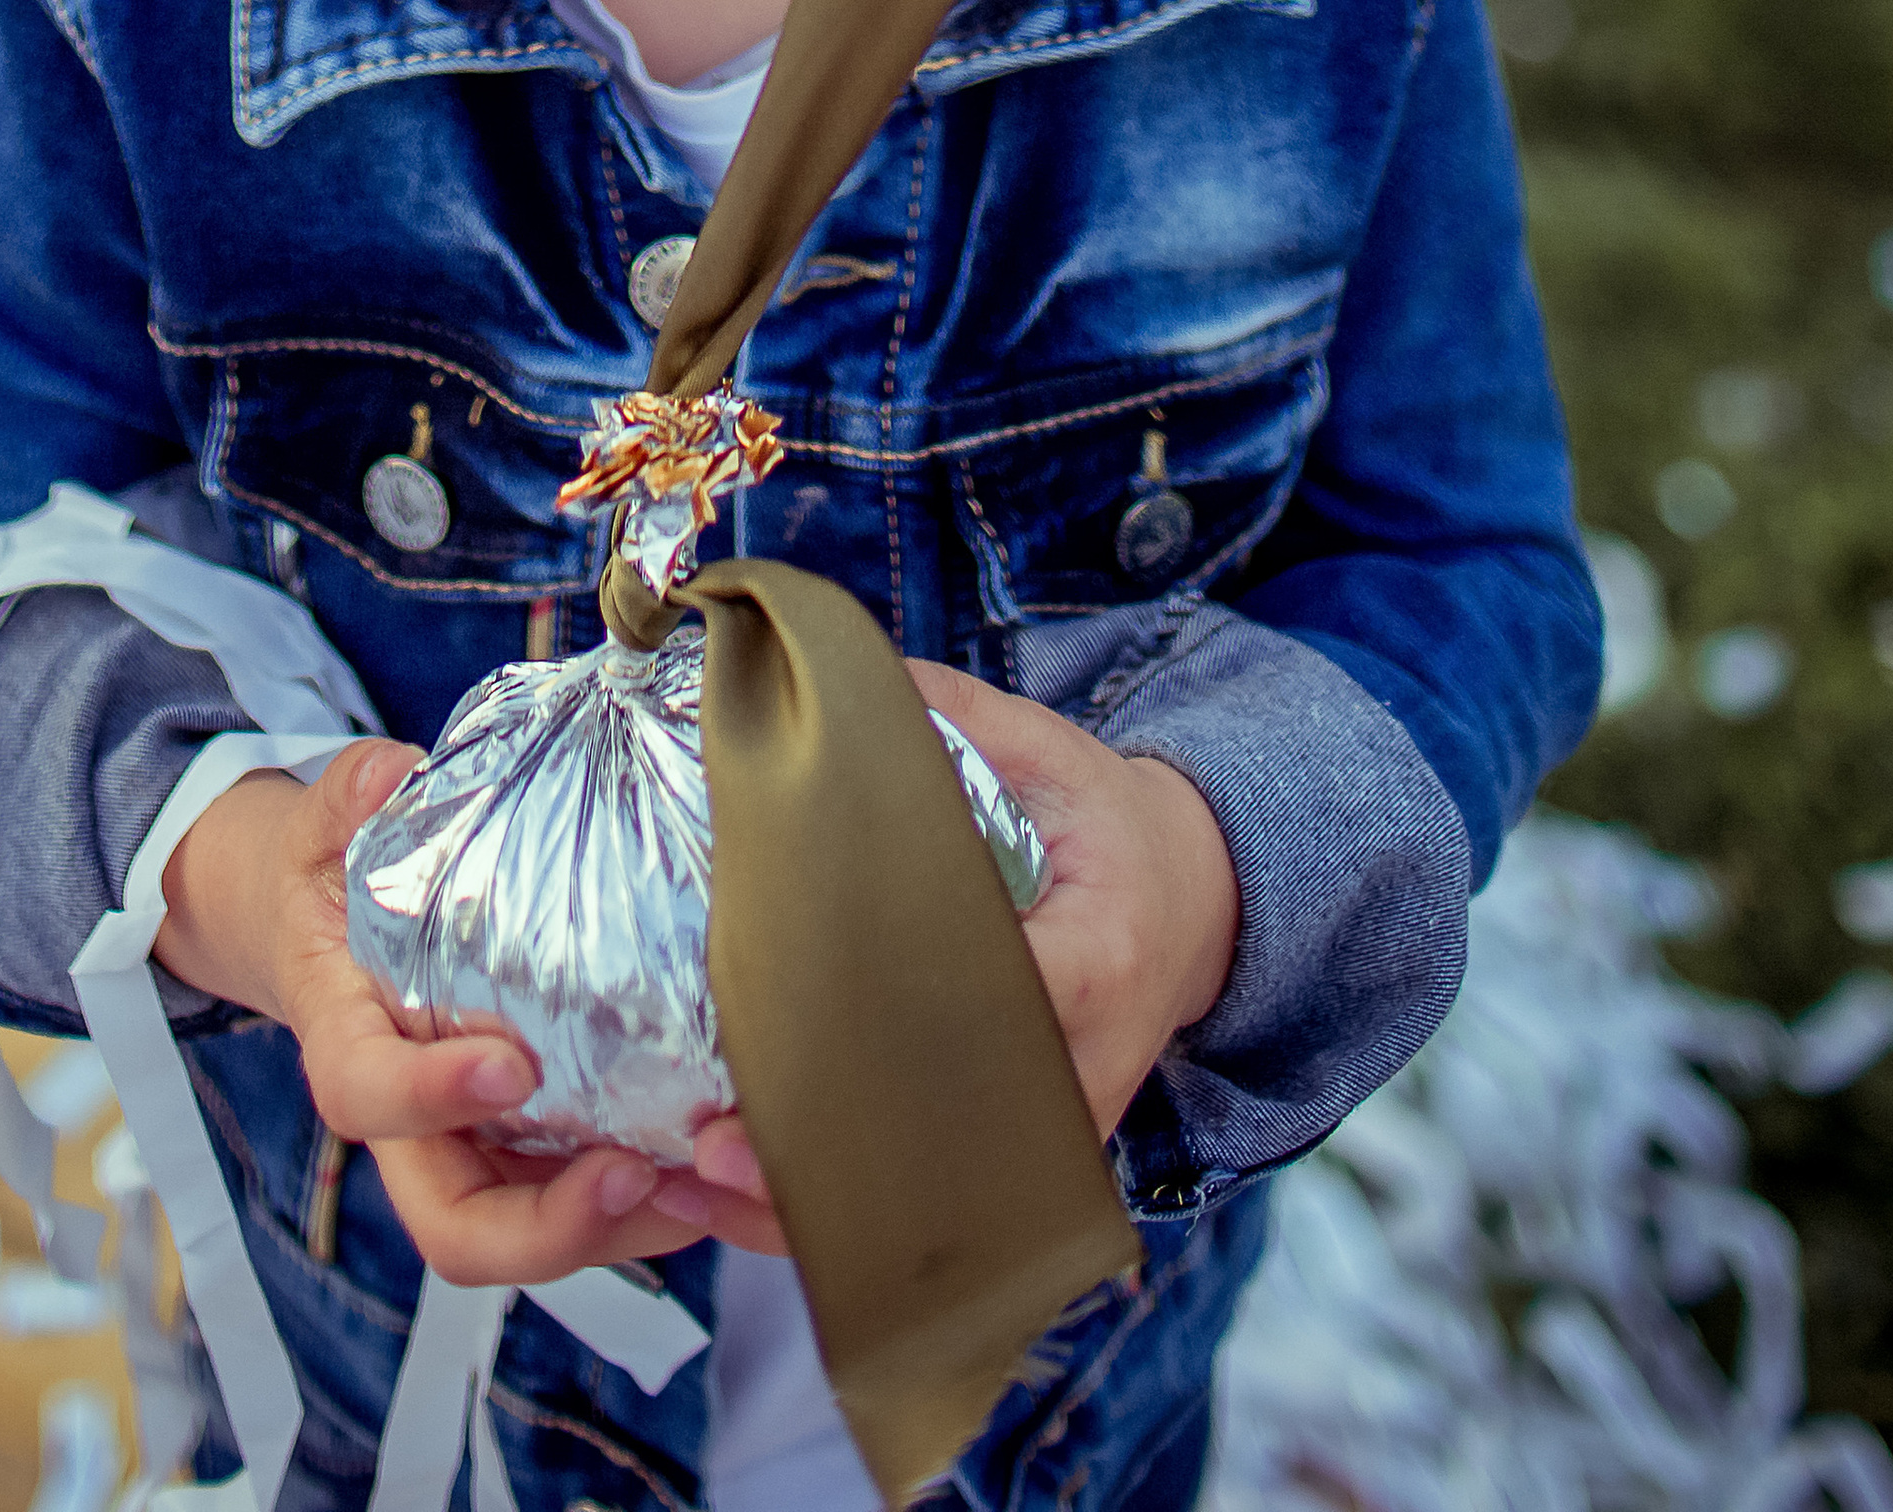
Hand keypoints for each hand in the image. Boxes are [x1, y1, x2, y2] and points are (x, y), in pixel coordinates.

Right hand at [155, 743, 704, 1285]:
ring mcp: (475, 1151)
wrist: (326, 935)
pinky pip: (584, 1198)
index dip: (431, 1097)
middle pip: (459, 1230)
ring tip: (707, 1178)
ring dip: (627, 1227)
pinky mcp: (532, 1149)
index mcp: (346, 1045)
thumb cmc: (331, 885)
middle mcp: (410, 1130)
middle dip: (548, 1227)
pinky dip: (655, 1198)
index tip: (510, 1066)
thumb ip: (347, 797)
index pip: (367, 1096)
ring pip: (535, 1237)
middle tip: (631, 1169)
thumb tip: (391, 771)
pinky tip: (720, 1162)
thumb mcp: (323, 830)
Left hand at [649, 661, 1242, 1252]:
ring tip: (699, 1183)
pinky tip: (743, 1205)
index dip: (879, 1023)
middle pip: (942, 1132)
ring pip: (933, 1203)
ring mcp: (1059, 1135)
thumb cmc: (1106, 823)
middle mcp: (1080, 1069)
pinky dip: (838, 1216)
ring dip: (812, 1207)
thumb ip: (940, 712)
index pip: (989, 1001)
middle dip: (821, 1143)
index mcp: (1093, 955)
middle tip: (706, 1138)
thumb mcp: (1044, 748)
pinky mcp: (1031, 1166)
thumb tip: (816, 674)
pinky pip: (933, 1213)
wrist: (1193, 905)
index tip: (783, 1025)